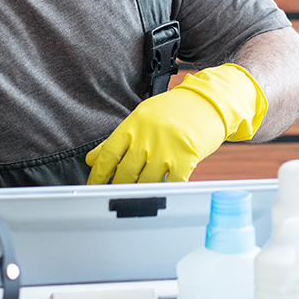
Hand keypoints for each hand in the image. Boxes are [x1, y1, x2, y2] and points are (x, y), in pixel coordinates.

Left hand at [86, 64, 267, 183]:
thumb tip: (92, 159)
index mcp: (133, 125)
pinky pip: (171, 183)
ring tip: (136, 197)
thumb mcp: (141, 118)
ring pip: (145, 181)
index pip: (108, 155)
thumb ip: (117, 140)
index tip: (93, 187)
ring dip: (139, 192)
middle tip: (115, 194)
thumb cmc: (173, 111)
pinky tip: (160, 194)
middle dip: (118, 187)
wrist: (206, 102)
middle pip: (125, 172)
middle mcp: (147, 137)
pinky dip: (164, 191)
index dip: (98, 174)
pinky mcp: (185, 158)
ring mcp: (166, 148)